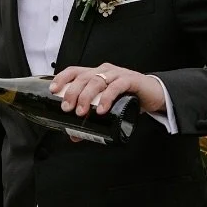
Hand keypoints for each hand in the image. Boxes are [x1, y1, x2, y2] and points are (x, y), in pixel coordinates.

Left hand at [51, 63, 165, 117]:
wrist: (153, 94)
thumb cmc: (127, 98)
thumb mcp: (106, 107)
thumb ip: (90, 120)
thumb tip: (74, 136)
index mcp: (95, 73)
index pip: (74, 71)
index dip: (62, 78)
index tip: (53, 91)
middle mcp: (104, 71)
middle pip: (83, 77)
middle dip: (72, 92)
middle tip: (67, 108)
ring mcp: (117, 74)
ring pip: (97, 80)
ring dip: (87, 96)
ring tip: (82, 112)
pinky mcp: (130, 80)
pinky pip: (116, 86)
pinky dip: (107, 98)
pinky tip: (102, 110)